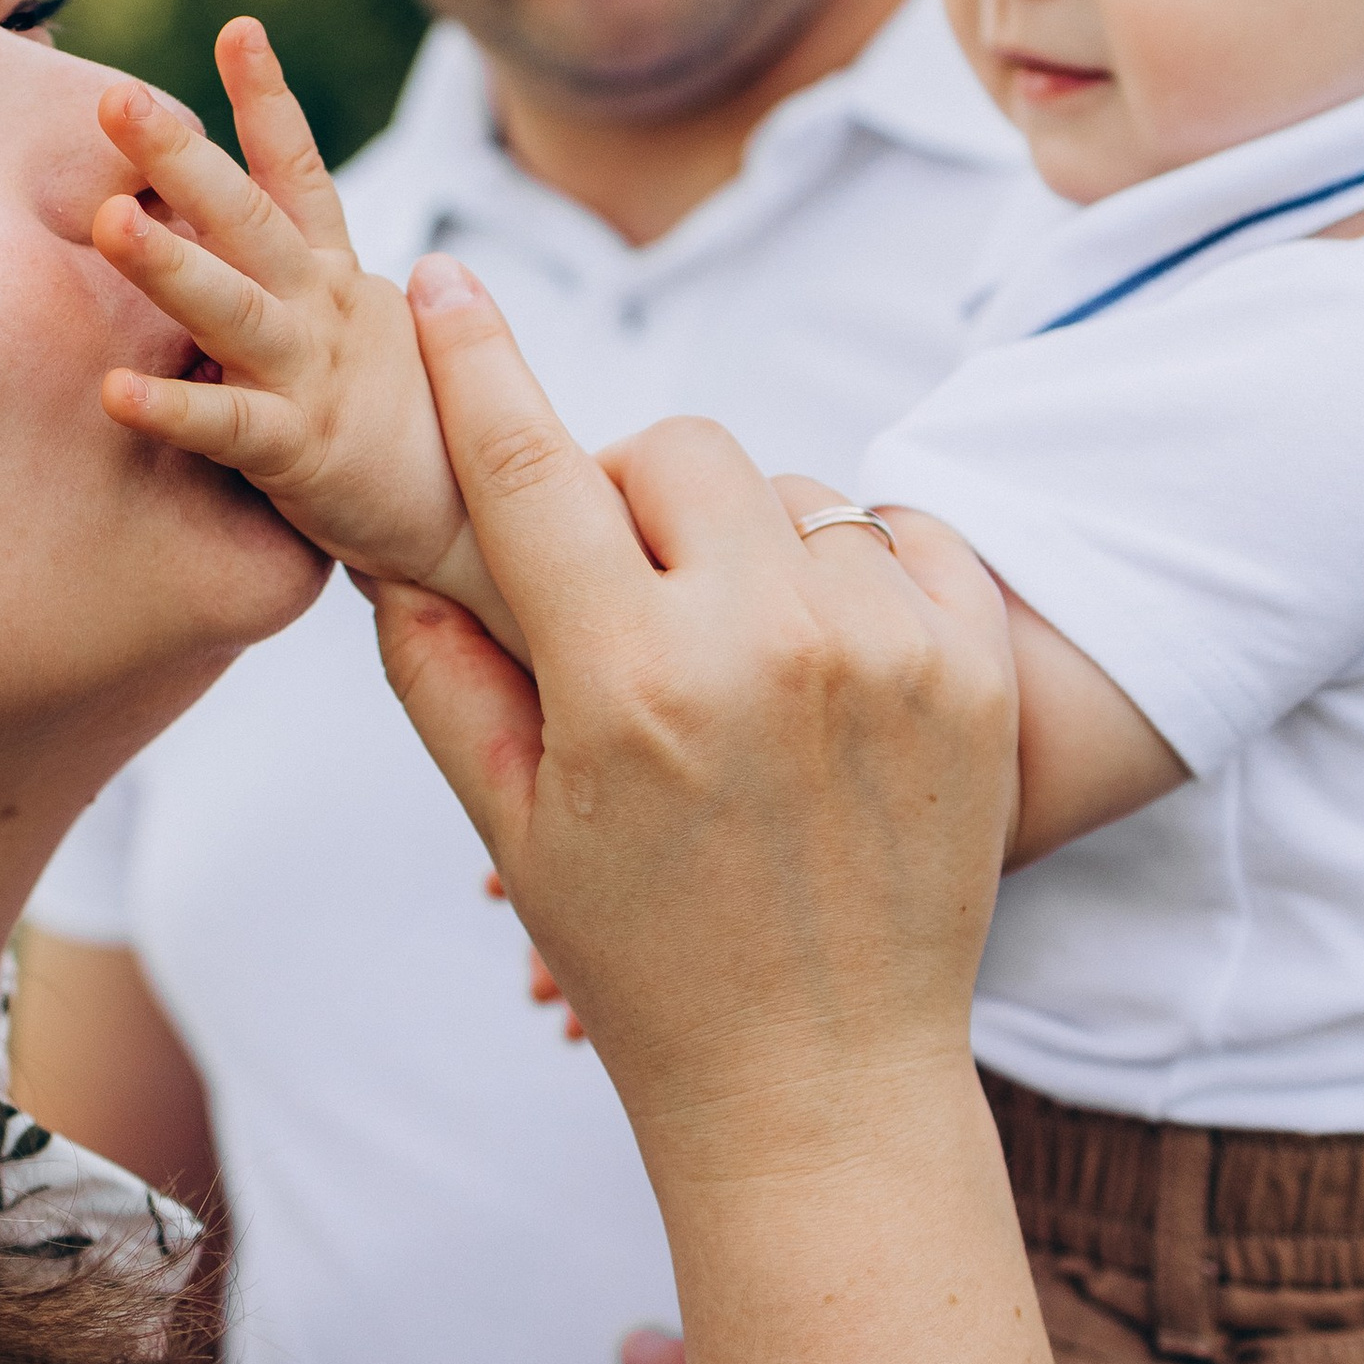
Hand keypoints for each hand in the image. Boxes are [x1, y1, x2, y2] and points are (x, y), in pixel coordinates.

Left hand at [92, 18, 480, 600]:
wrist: (476, 529)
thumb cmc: (401, 432)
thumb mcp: (350, 337)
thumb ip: (298, 286)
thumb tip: (252, 230)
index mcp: (334, 278)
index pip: (300, 173)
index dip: (269, 99)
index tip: (239, 27)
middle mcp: (324, 310)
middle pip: (251, 218)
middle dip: (183, 156)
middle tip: (115, 98)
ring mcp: (314, 376)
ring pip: (233, 308)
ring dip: (169, 262)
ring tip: (105, 220)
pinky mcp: (303, 452)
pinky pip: (228, 429)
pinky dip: (172, 410)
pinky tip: (111, 393)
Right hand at [380, 326, 1014, 1167]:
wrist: (823, 1083)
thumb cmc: (646, 964)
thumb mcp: (513, 828)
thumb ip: (440, 670)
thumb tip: (389, 545)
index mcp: (629, 684)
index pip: (532, 468)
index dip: (476, 362)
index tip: (447, 279)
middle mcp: (765, 645)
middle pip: (677, 448)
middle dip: (633, 496)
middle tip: (624, 592)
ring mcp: (887, 649)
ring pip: (789, 492)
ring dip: (745, 544)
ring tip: (736, 663)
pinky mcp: (975, 667)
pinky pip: (900, 528)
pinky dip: (854, 569)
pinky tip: (826, 663)